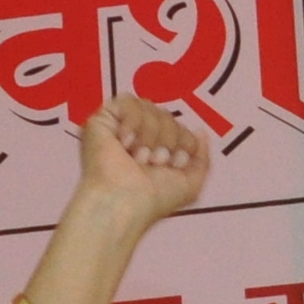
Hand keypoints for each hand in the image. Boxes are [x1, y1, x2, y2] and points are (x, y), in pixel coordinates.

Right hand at [73, 94, 211, 229]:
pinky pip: (128, 101)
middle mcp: (138, 138)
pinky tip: (125, 144)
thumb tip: (201, 131)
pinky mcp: (101, 121)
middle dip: (167, 139)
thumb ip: (202, 157)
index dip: (184, 142)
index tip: (175, 164)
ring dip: (150, 136)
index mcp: (156, 150)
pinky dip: (133, 123)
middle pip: (166, 115)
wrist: (125, 202)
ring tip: (139, 158)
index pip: (180, 126)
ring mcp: (119, 128)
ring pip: (149, 107)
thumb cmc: (154, 199)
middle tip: (155, 163)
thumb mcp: (190, 183)